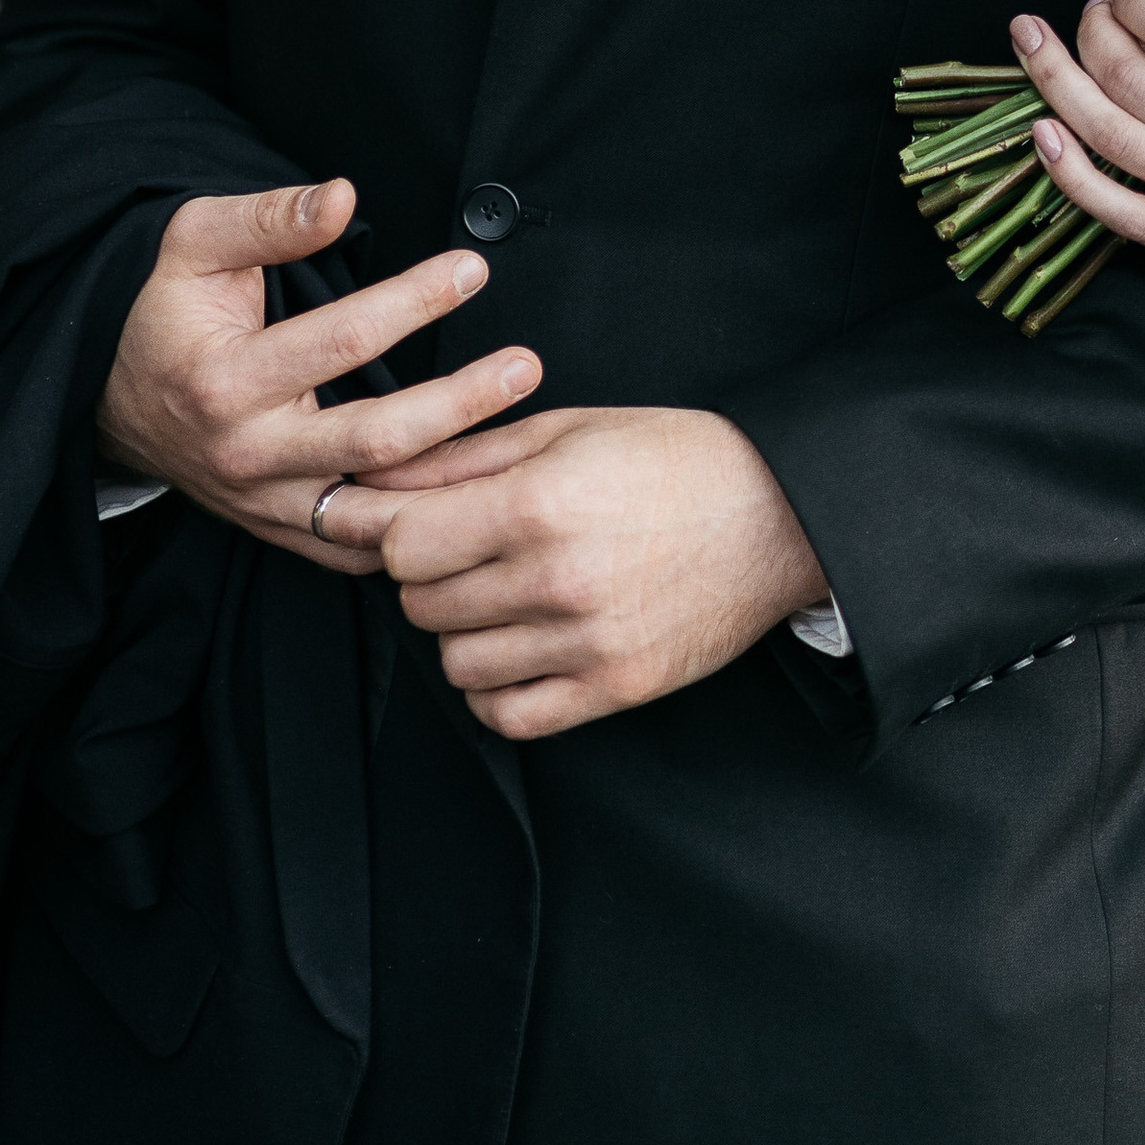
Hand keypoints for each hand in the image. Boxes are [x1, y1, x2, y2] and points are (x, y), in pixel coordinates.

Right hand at [96, 177, 542, 569]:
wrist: (108, 394)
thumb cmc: (163, 307)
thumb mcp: (195, 242)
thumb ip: (269, 219)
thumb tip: (341, 196)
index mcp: (225, 381)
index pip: (342, 341)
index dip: (413, 300)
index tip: (472, 268)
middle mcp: (247, 456)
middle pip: (376, 439)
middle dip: (459, 402)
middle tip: (524, 366)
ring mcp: (262, 503)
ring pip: (376, 510)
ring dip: (450, 480)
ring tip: (521, 441)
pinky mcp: (276, 530)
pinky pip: (355, 548)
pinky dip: (415, 530)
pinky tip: (469, 499)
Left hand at [324, 404, 826, 736]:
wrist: (776, 513)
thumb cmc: (671, 458)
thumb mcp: (564, 429)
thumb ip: (460, 459)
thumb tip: (369, 488)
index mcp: (540, 501)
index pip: (405, 544)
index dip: (392, 531)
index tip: (405, 522)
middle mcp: (558, 577)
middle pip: (424, 602)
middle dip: (430, 575)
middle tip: (467, 549)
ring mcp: (586, 642)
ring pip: (457, 662)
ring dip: (464, 630)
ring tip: (504, 593)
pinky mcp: (613, 689)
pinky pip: (507, 715)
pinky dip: (495, 689)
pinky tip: (520, 647)